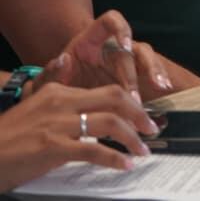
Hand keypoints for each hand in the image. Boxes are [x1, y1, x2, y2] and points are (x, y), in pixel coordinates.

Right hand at [0, 82, 156, 192]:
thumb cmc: (8, 137)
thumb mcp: (34, 106)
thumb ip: (55, 89)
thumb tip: (69, 70)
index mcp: (59, 92)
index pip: (107, 91)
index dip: (131, 102)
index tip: (143, 115)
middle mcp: (61, 103)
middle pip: (114, 99)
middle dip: (139, 114)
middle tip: (152, 129)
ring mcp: (57, 125)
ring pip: (109, 122)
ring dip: (132, 137)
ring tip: (142, 150)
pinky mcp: (52, 147)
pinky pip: (93, 149)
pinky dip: (114, 157)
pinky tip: (124, 164)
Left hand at [32, 10, 172, 102]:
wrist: (61, 108)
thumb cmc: (56, 90)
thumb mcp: (46, 84)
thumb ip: (49, 74)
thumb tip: (62, 59)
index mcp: (92, 41)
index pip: (111, 21)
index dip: (121, 29)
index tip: (125, 46)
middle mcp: (113, 48)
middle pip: (130, 50)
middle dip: (132, 73)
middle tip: (132, 96)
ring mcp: (128, 62)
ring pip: (148, 59)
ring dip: (154, 72)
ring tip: (160, 87)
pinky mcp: (137, 78)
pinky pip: (153, 75)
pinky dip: (160, 82)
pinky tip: (162, 91)